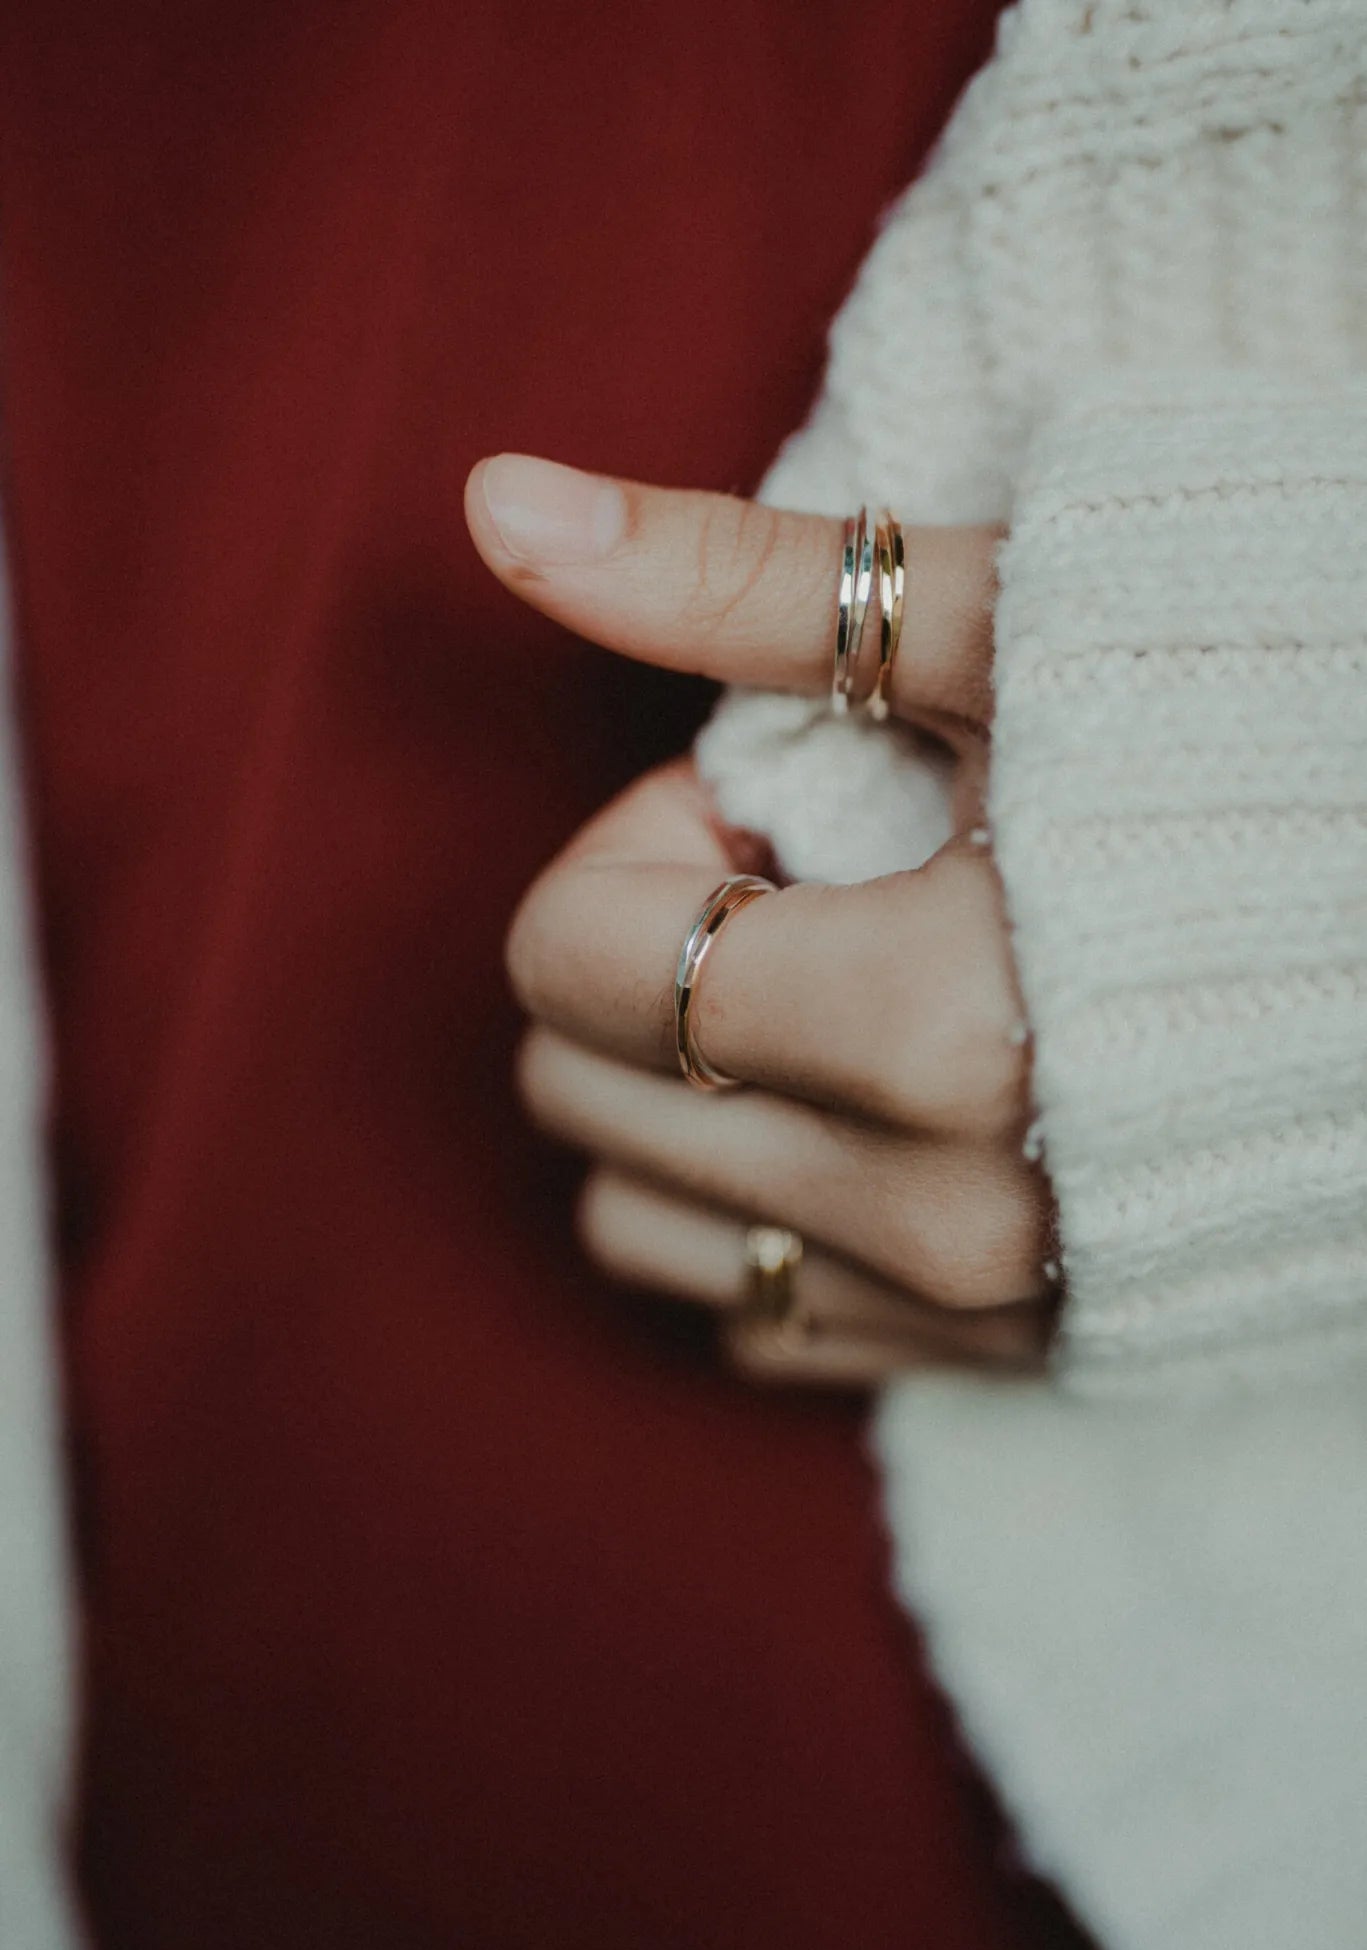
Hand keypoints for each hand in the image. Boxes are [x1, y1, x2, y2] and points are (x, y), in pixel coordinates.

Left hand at [466, 455, 1054, 1383]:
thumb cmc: (1277, 733)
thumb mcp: (1008, 626)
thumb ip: (735, 583)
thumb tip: (499, 505)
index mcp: (938, 1022)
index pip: (574, 963)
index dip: (629, 846)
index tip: (757, 803)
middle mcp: (946, 1210)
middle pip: (580, 1097)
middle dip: (638, 958)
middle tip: (793, 882)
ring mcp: (977, 1309)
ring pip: (639, 1226)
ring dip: (670, 1092)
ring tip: (821, 991)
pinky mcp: (1010, 1358)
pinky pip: (756, 1320)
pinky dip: (753, 1204)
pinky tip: (862, 1103)